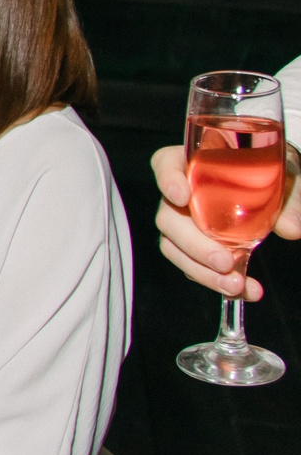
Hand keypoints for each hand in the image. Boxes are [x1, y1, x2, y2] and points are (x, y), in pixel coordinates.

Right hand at [154, 143, 300, 300]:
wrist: (276, 190)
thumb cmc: (273, 173)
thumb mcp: (286, 178)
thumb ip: (290, 200)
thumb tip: (292, 230)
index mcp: (196, 163)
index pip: (166, 164)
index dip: (168, 180)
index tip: (182, 196)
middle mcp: (182, 194)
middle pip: (168, 217)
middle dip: (194, 244)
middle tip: (224, 262)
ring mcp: (184, 223)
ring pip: (174, 247)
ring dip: (202, 270)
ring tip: (235, 285)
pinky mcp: (194, 247)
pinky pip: (194, 266)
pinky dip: (217, 281)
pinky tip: (245, 290)